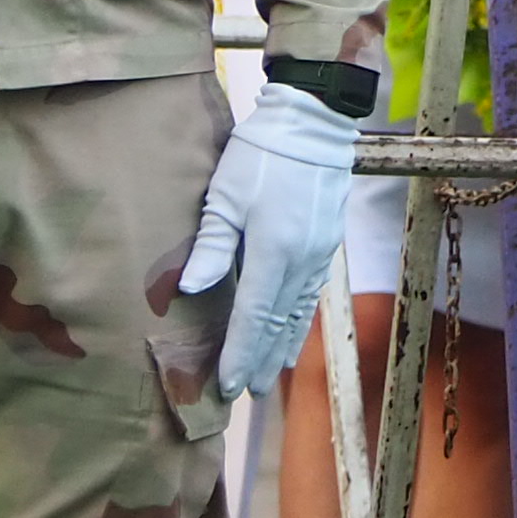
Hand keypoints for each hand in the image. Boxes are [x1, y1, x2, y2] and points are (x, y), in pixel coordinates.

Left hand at [179, 80, 364, 399]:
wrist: (314, 125)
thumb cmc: (261, 155)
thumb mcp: (226, 196)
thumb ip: (211, 246)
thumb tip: (190, 289)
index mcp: (273, 250)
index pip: (253, 315)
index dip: (240, 352)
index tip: (229, 383)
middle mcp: (302, 261)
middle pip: (280, 324)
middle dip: (262, 360)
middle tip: (249, 392)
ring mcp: (319, 255)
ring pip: (299, 314)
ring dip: (283, 348)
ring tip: (271, 376)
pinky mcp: (326, 246)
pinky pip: (310, 296)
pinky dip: (299, 323)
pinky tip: (291, 335)